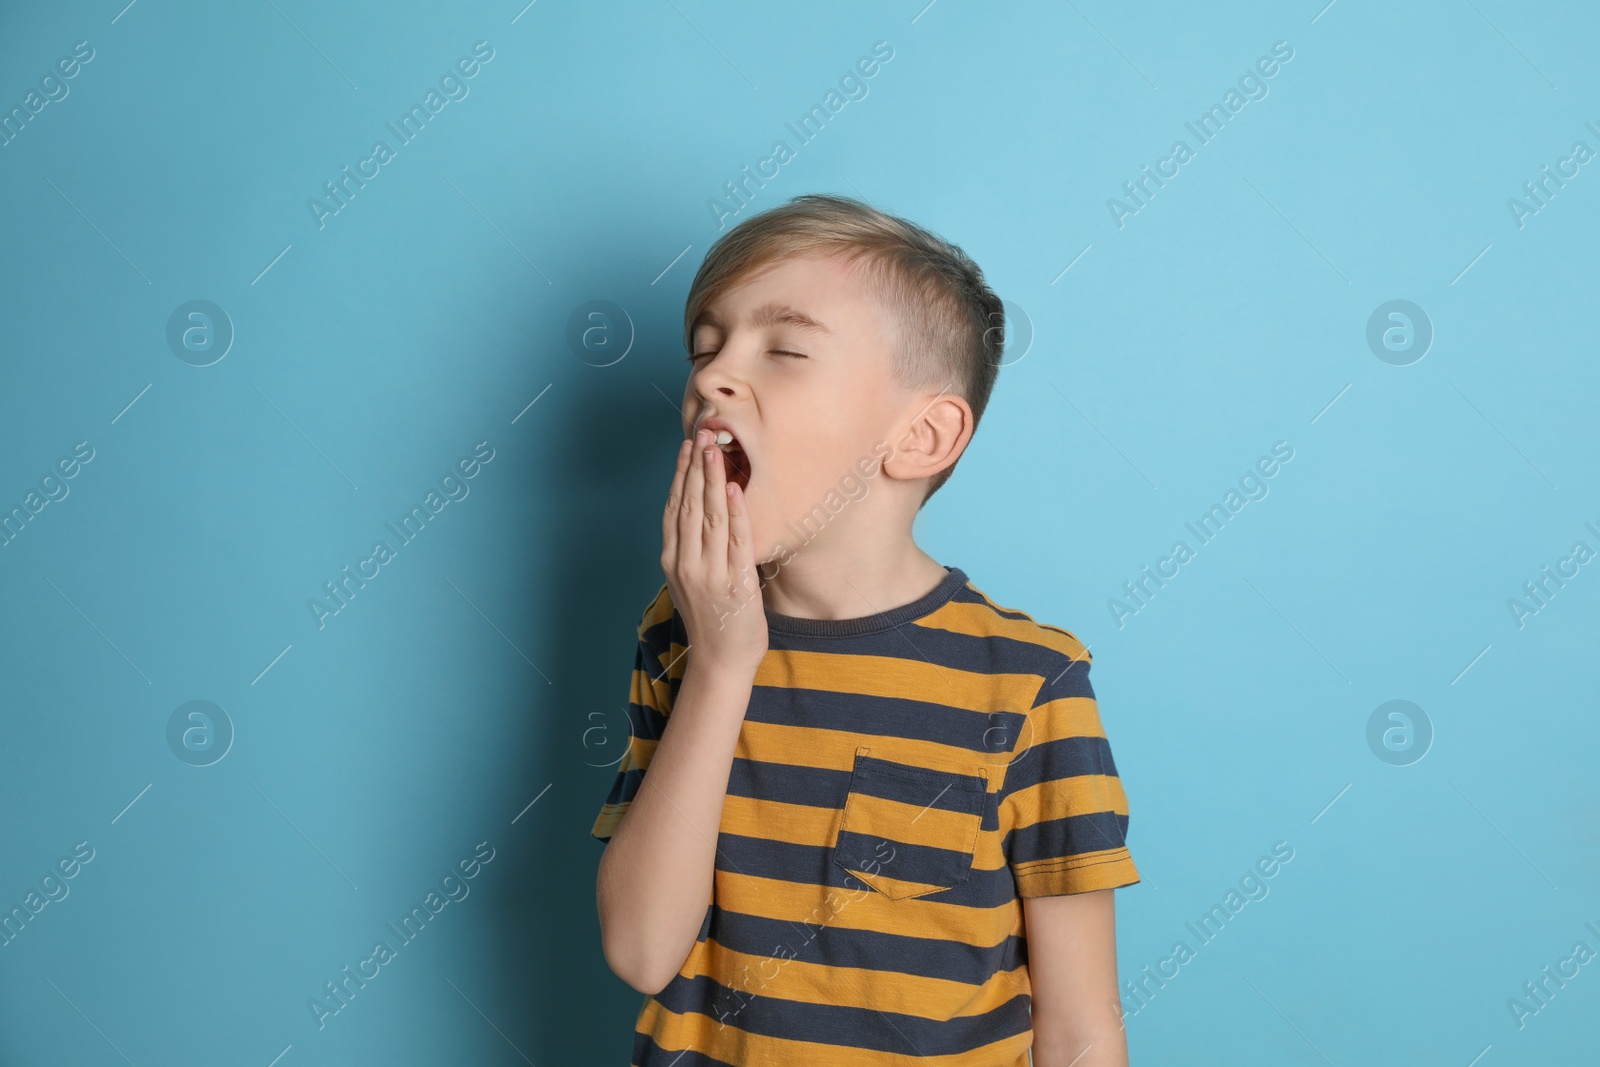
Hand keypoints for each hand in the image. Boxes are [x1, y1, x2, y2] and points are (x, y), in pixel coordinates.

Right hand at [660, 428, 767, 673]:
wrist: (722, 661)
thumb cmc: (711, 618)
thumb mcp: (690, 580)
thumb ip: (691, 547)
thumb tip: (700, 508)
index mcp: (672, 560)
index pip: (674, 508)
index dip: (680, 475)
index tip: (687, 447)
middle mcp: (686, 564)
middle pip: (690, 507)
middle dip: (696, 468)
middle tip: (703, 436)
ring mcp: (710, 574)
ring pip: (710, 518)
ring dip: (713, 482)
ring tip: (716, 452)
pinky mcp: (735, 584)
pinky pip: (736, 542)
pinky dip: (735, 514)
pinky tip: (735, 490)